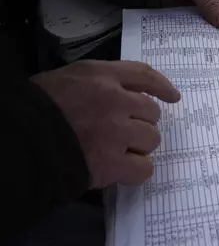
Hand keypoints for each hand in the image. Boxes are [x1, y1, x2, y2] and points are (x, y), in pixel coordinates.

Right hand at [31, 61, 180, 187]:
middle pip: (151, 111)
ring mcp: (116, 131)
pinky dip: (137, 171)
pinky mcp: (112, 162)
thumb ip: (98, 82)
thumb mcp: (67, 78)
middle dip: (142, 123)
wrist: (19, 141)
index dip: (162, 86)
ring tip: (119, 151)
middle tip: (125, 132)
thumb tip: (126, 93)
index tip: (173, 97)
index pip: (143, 74)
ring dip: (140, 146)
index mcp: (100, 76)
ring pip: (152, 139)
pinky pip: (144, 167)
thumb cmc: (39, 108)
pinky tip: (122, 170)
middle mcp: (114, 100)